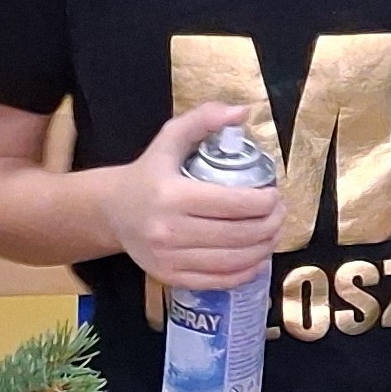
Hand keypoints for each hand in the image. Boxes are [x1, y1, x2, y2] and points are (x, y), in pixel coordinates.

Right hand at [98, 103, 280, 290]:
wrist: (111, 211)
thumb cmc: (148, 173)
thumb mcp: (170, 139)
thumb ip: (204, 120)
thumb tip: (243, 111)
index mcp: (171, 195)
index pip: (234, 204)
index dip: (265, 202)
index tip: (274, 194)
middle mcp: (169, 230)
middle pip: (239, 234)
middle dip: (271, 224)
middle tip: (279, 213)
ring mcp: (169, 258)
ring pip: (234, 260)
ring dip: (264, 247)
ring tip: (272, 232)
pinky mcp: (171, 277)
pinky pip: (220, 280)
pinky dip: (247, 271)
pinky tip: (257, 256)